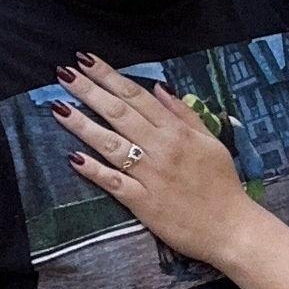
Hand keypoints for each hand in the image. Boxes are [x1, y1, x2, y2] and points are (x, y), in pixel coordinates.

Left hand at [53, 53, 260, 267]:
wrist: (231, 227)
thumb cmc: (222, 184)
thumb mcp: (212, 141)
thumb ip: (185, 114)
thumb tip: (160, 87)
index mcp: (177, 131)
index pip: (137, 96)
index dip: (109, 76)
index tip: (86, 60)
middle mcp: (161, 148)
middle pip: (119, 113)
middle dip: (89, 91)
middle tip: (63, 73)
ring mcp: (150, 175)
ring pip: (111, 143)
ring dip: (83, 124)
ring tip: (58, 107)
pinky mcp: (142, 202)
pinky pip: (113, 182)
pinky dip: (93, 170)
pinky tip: (73, 158)